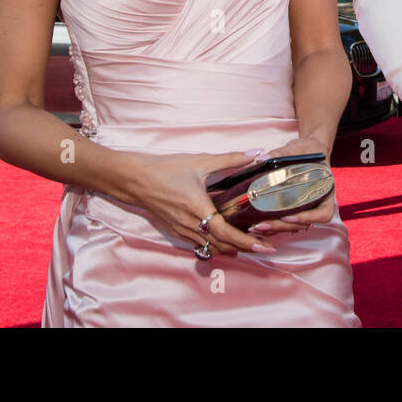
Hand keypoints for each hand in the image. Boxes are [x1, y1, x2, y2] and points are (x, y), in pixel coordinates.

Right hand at [117, 150, 276, 256]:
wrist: (136, 179)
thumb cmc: (167, 169)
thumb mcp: (201, 161)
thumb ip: (231, 159)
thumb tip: (256, 152)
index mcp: (198, 208)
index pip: (225, 233)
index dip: (246, 241)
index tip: (263, 245)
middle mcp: (190, 224)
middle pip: (221, 245)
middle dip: (245, 248)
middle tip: (265, 247)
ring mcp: (182, 230)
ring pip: (211, 247)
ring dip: (231, 248)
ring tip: (250, 246)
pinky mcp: (176, 231)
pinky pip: (199, 244)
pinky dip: (215, 246)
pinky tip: (226, 242)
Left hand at [251, 134, 335, 235]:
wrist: (309, 150)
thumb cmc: (308, 149)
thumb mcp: (298, 148)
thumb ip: (281, 154)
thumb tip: (261, 158)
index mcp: (325, 191)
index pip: (324, 213)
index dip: (307, 218)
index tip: (288, 216)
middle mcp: (317, 203)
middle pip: (304, 224)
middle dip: (282, 226)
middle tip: (262, 224)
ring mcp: (306, 208)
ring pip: (293, 226)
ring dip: (275, 229)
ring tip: (255, 226)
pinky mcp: (294, 208)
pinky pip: (286, 222)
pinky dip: (272, 225)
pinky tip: (255, 223)